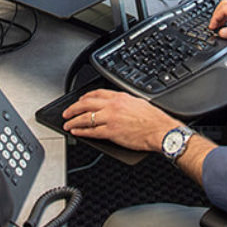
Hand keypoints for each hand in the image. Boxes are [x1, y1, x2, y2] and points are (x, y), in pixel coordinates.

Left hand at [62, 89, 180, 152]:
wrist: (160, 130)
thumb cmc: (153, 119)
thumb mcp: (137, 102)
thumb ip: (123, 102)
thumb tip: (114, 104)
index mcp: (119, 97)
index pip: (96, 93)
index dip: (84, 97)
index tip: (80, 100)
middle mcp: (113, 106)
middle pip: (86, 104)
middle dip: (73, 108)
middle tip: (67, 112)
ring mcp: (110, 119)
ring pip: (86, 118)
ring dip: (73, 120)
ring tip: (67, 123)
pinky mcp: (111, 132)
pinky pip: (91, 131)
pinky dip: (81, 131)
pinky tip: (76, 132)